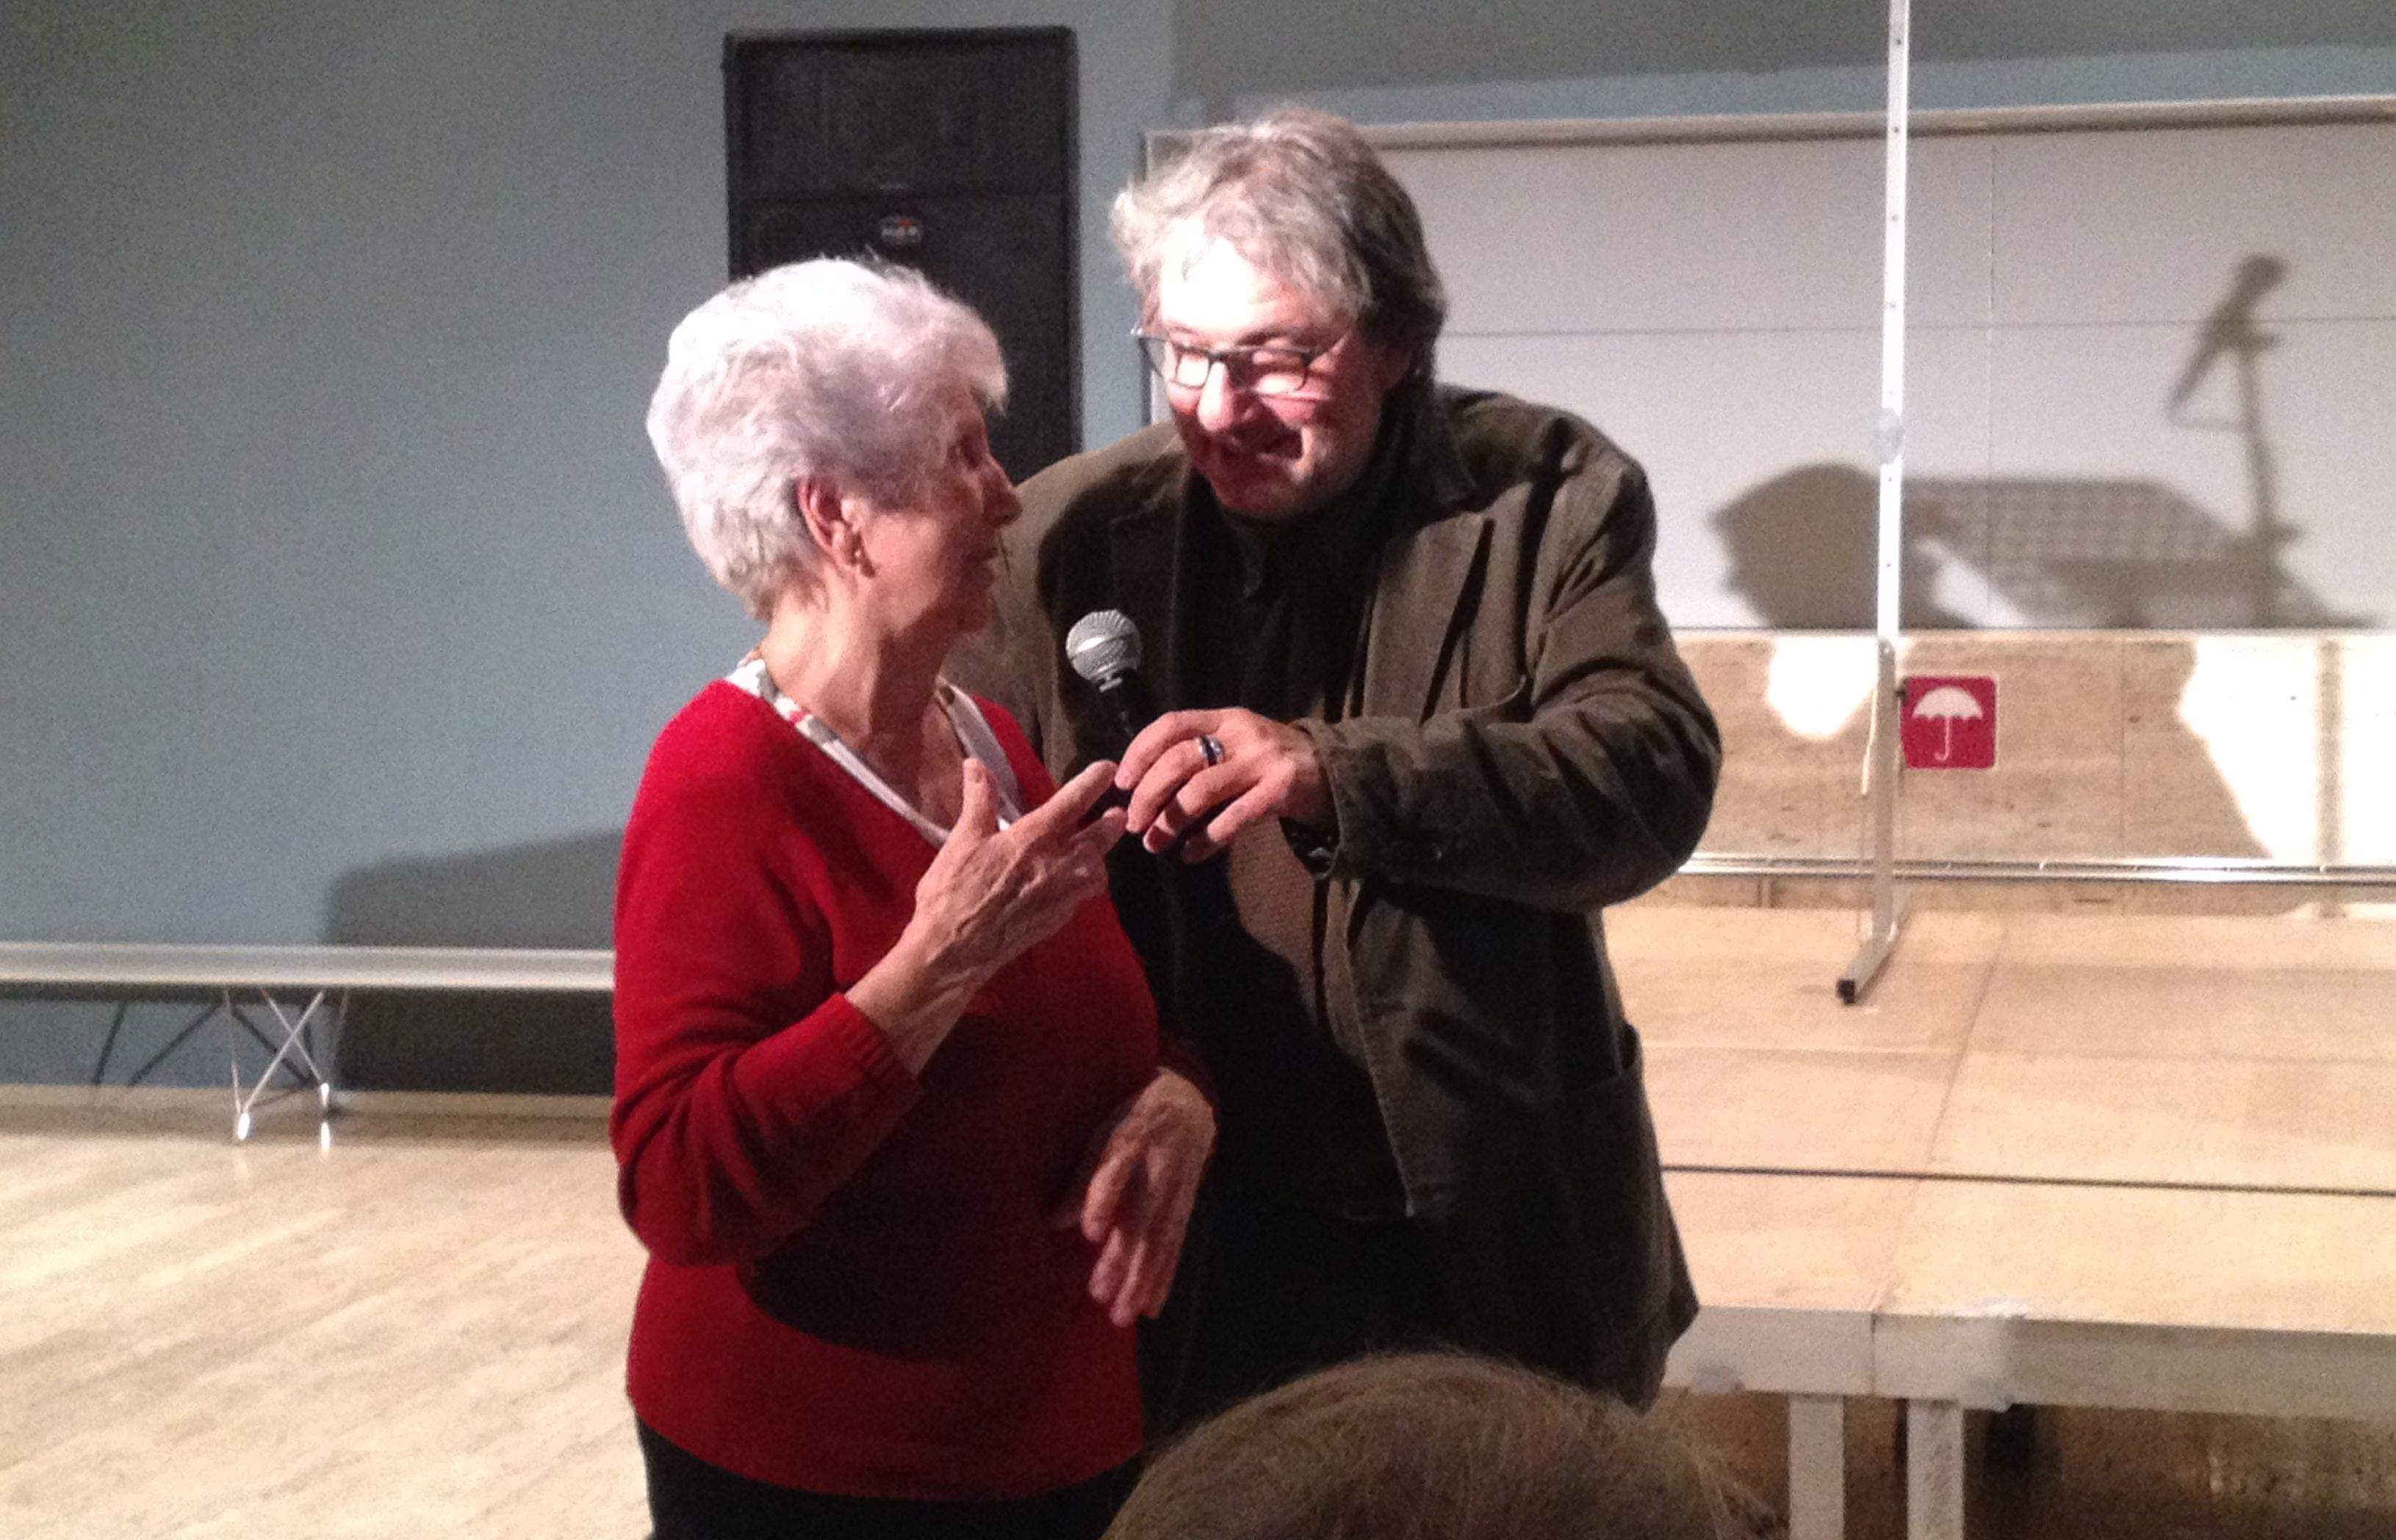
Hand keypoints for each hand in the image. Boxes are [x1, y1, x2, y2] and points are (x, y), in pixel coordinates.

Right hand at [903, 758, 1125, 986]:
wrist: (953, 950)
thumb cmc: (953, 891)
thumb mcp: (962, 840)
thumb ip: (978, 801)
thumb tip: (976, 765)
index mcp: (1032, 840)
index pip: (1072, 803)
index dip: (1093, 782)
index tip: (1108, 769)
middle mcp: (1056, 867)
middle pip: (1098, 840)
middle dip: (1110, 825)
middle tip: (1117, 815)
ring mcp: (1060, 897)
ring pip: (1096, 872)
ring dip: (1098, 858)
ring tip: (1093, 851)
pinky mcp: (1057, 921)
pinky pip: (1081, 896)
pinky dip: (1082, 884)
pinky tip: (1069, 882)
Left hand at [1053, 1069, 1214, 1327]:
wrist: (1188, 1106)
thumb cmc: (1132, 1121)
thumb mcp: (1103, 1134)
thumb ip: (1082, 1177)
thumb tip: (1054, 1222)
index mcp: (1131, 1142)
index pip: (1116, 1174)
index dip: (1105, 1202)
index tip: (1092, 1233)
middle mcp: (1157, 1170)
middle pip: (1140, 1219)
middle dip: (1122, 1259)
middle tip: (1100, 1296)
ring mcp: (1175, 1192)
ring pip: (1160, 1241)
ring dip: (1142, 1280)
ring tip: (1123, 1315)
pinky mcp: (1185, 1209)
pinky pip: (1175, 1247)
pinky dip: (1164, 1279)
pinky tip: (1151, 1307)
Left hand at [1116, 709, 1329, 862]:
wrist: (1332, 771)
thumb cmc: (1270, 762)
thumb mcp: (1236, 744)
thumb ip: (1198, 754)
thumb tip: (1140, 786)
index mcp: (1224, 718)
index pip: (1171, 724)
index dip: (1140, 751)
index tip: (1121, 782)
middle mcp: (1241, 733)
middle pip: (1180, 759)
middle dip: (1148, 793)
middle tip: (1133, 823)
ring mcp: (1262, 760)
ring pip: (1202, 789)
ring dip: (1171, 819)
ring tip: (1155, 843)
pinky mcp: (1280, 789)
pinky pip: (1234, 817)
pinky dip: (1207, 840)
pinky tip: (1191, 855)